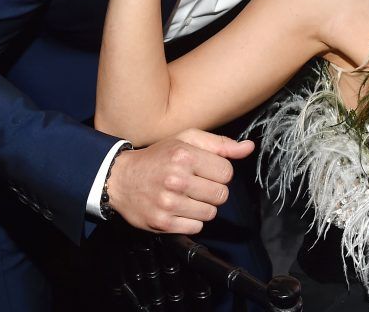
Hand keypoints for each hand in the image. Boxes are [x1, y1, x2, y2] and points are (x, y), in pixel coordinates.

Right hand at [107, 129, 254, 233]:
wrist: (120, 178)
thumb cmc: (158, 156)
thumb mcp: (186, 140)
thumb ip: (220, 144)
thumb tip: (249, 148)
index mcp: (184, 155)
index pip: (227, 172)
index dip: (219, 172)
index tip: (205, 171)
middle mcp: (176, 179)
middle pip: (221, 194)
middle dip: (213, 190)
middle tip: (197, 185)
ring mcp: (168, 203)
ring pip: (210, 213)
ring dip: (203, 206)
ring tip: (187, 197)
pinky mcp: (162, 223)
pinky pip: (196, 228)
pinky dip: (191, 221)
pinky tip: (179, 209)